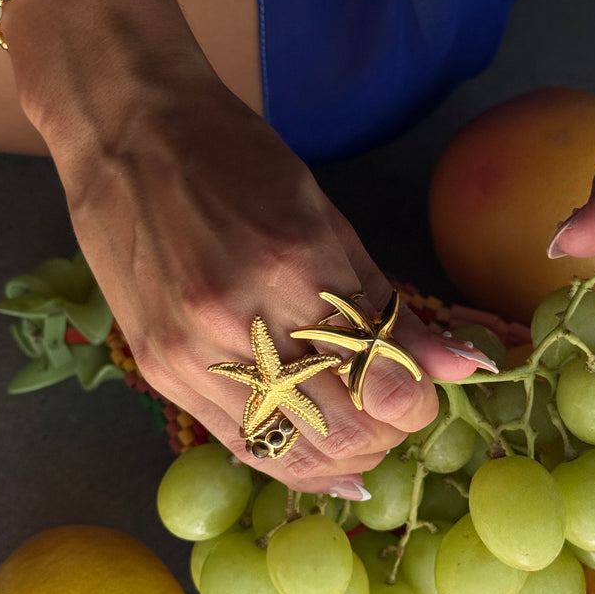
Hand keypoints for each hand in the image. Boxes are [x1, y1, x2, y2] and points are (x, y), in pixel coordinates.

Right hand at [58, 72, 490, 492]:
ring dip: (340, 454)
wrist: (131, 138)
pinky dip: (288, 453)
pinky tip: (310, 441)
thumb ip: (389, 305)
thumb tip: (463, 366)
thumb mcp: (328, 220)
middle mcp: (240, 324)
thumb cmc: (239, 162)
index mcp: (297, 269)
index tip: (418, 387)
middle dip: (385, 433)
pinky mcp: (161, 372)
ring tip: (352, 424)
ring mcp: (194, 356)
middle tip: (389, 406)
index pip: (384, 384)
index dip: (417, 402)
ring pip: (293, 456)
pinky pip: (241, 444)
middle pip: (344, 434)